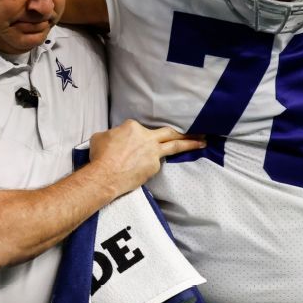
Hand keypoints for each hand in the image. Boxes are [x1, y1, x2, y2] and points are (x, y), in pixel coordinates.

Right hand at [89, 120, 204, 195]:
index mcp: (133, 127)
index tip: (135, 144)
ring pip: (175, 146)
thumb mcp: (101, 137)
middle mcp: (146, 137)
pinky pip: (157, 165)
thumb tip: (114, 140)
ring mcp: (153, 152)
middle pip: (169, 132)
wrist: (105, 175)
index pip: (141, 129)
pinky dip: (155, 166)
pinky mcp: (154, 166)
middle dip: (185, 131)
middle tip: (199, 130)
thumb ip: (112, 135)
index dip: (138, 137)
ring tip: (203, 142)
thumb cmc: (100, 157)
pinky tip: (149, 170)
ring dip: (190, 143)